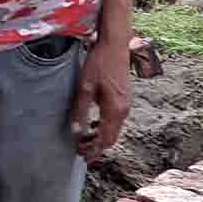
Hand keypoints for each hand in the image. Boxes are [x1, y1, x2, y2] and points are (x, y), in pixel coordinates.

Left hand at [72, 37, 130, 159]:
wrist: (115, 45)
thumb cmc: (99, 64)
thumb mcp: (84, 87)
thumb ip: (80, 110)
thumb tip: (76, 131)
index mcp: (115, 109)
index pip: (106, 139)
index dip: (94, 150)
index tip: (81, 156)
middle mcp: (124, 109)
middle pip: (112, 137)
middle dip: (97, 147)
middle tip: (81, 152)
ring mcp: (126, 104)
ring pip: (114, 129)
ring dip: (100, 137)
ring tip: (84, 141)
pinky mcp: (124, 98)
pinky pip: (115, 119)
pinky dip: (104, 127)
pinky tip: (92, 125)